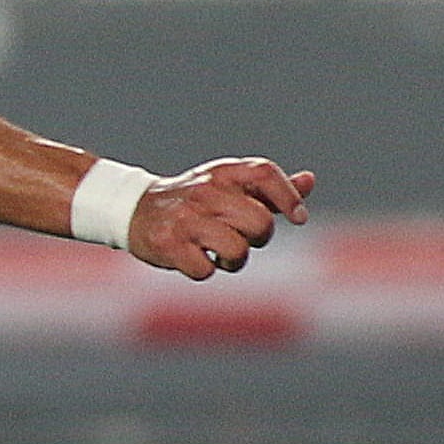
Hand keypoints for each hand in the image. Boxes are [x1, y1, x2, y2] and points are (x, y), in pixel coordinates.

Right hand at [127, 159, 315, 279]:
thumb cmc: (193, 201)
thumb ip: (269, 189)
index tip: (299, 218)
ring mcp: (185, 219)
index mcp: (222, 173)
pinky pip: (207, 270)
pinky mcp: (168, 245)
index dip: (289, 196)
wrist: (133, 209)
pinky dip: (205, 270)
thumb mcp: (228, 187)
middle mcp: (204, 192)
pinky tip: (194, 257)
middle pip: (260, 222)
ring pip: (237, 249)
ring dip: (234, 260)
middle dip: (259, 237)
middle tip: (241, 237)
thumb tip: (309, 181)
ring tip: (219, 253)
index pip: (264, 173)